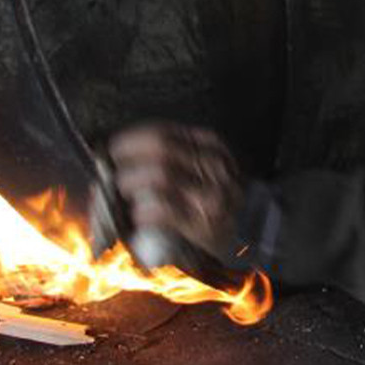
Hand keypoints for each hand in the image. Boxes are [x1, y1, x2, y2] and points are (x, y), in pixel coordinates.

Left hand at [108, 121, 245, 266]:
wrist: (252, 232)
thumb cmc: (217, 198)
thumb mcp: (203, 168)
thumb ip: (173, 159)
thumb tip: (123, 158)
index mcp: (210, 146)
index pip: (164, 132)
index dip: (133, 138)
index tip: (114, 147)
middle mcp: (213, 165)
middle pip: (160, 150)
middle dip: (128, 157)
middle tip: (112, 170)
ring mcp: (210, 193)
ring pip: (161, 175)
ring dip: (131, 183)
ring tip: (123, 193)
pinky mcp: (204, 222)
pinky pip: (164, 210)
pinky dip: (143, 211)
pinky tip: (137, 216)